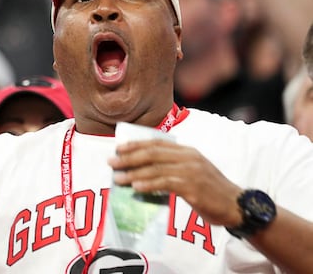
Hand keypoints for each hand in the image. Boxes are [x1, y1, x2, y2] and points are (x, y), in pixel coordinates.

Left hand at [108, 139, 242, 226]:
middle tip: (112, 162)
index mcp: (187, 151)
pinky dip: (149, 185)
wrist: (237, 205)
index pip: (157, 143)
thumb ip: (172, 168)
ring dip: (133, 173)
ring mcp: (191, 172)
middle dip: (129, 157)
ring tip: (118, 178)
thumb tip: (142, 174)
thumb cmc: (211, 191)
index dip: (136, 144)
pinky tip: (136, 188)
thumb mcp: (193, 172)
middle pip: (152, 153)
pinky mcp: (193, 188)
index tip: (118, 148)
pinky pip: (166, 183)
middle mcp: (188, 158)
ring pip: (156, 169)